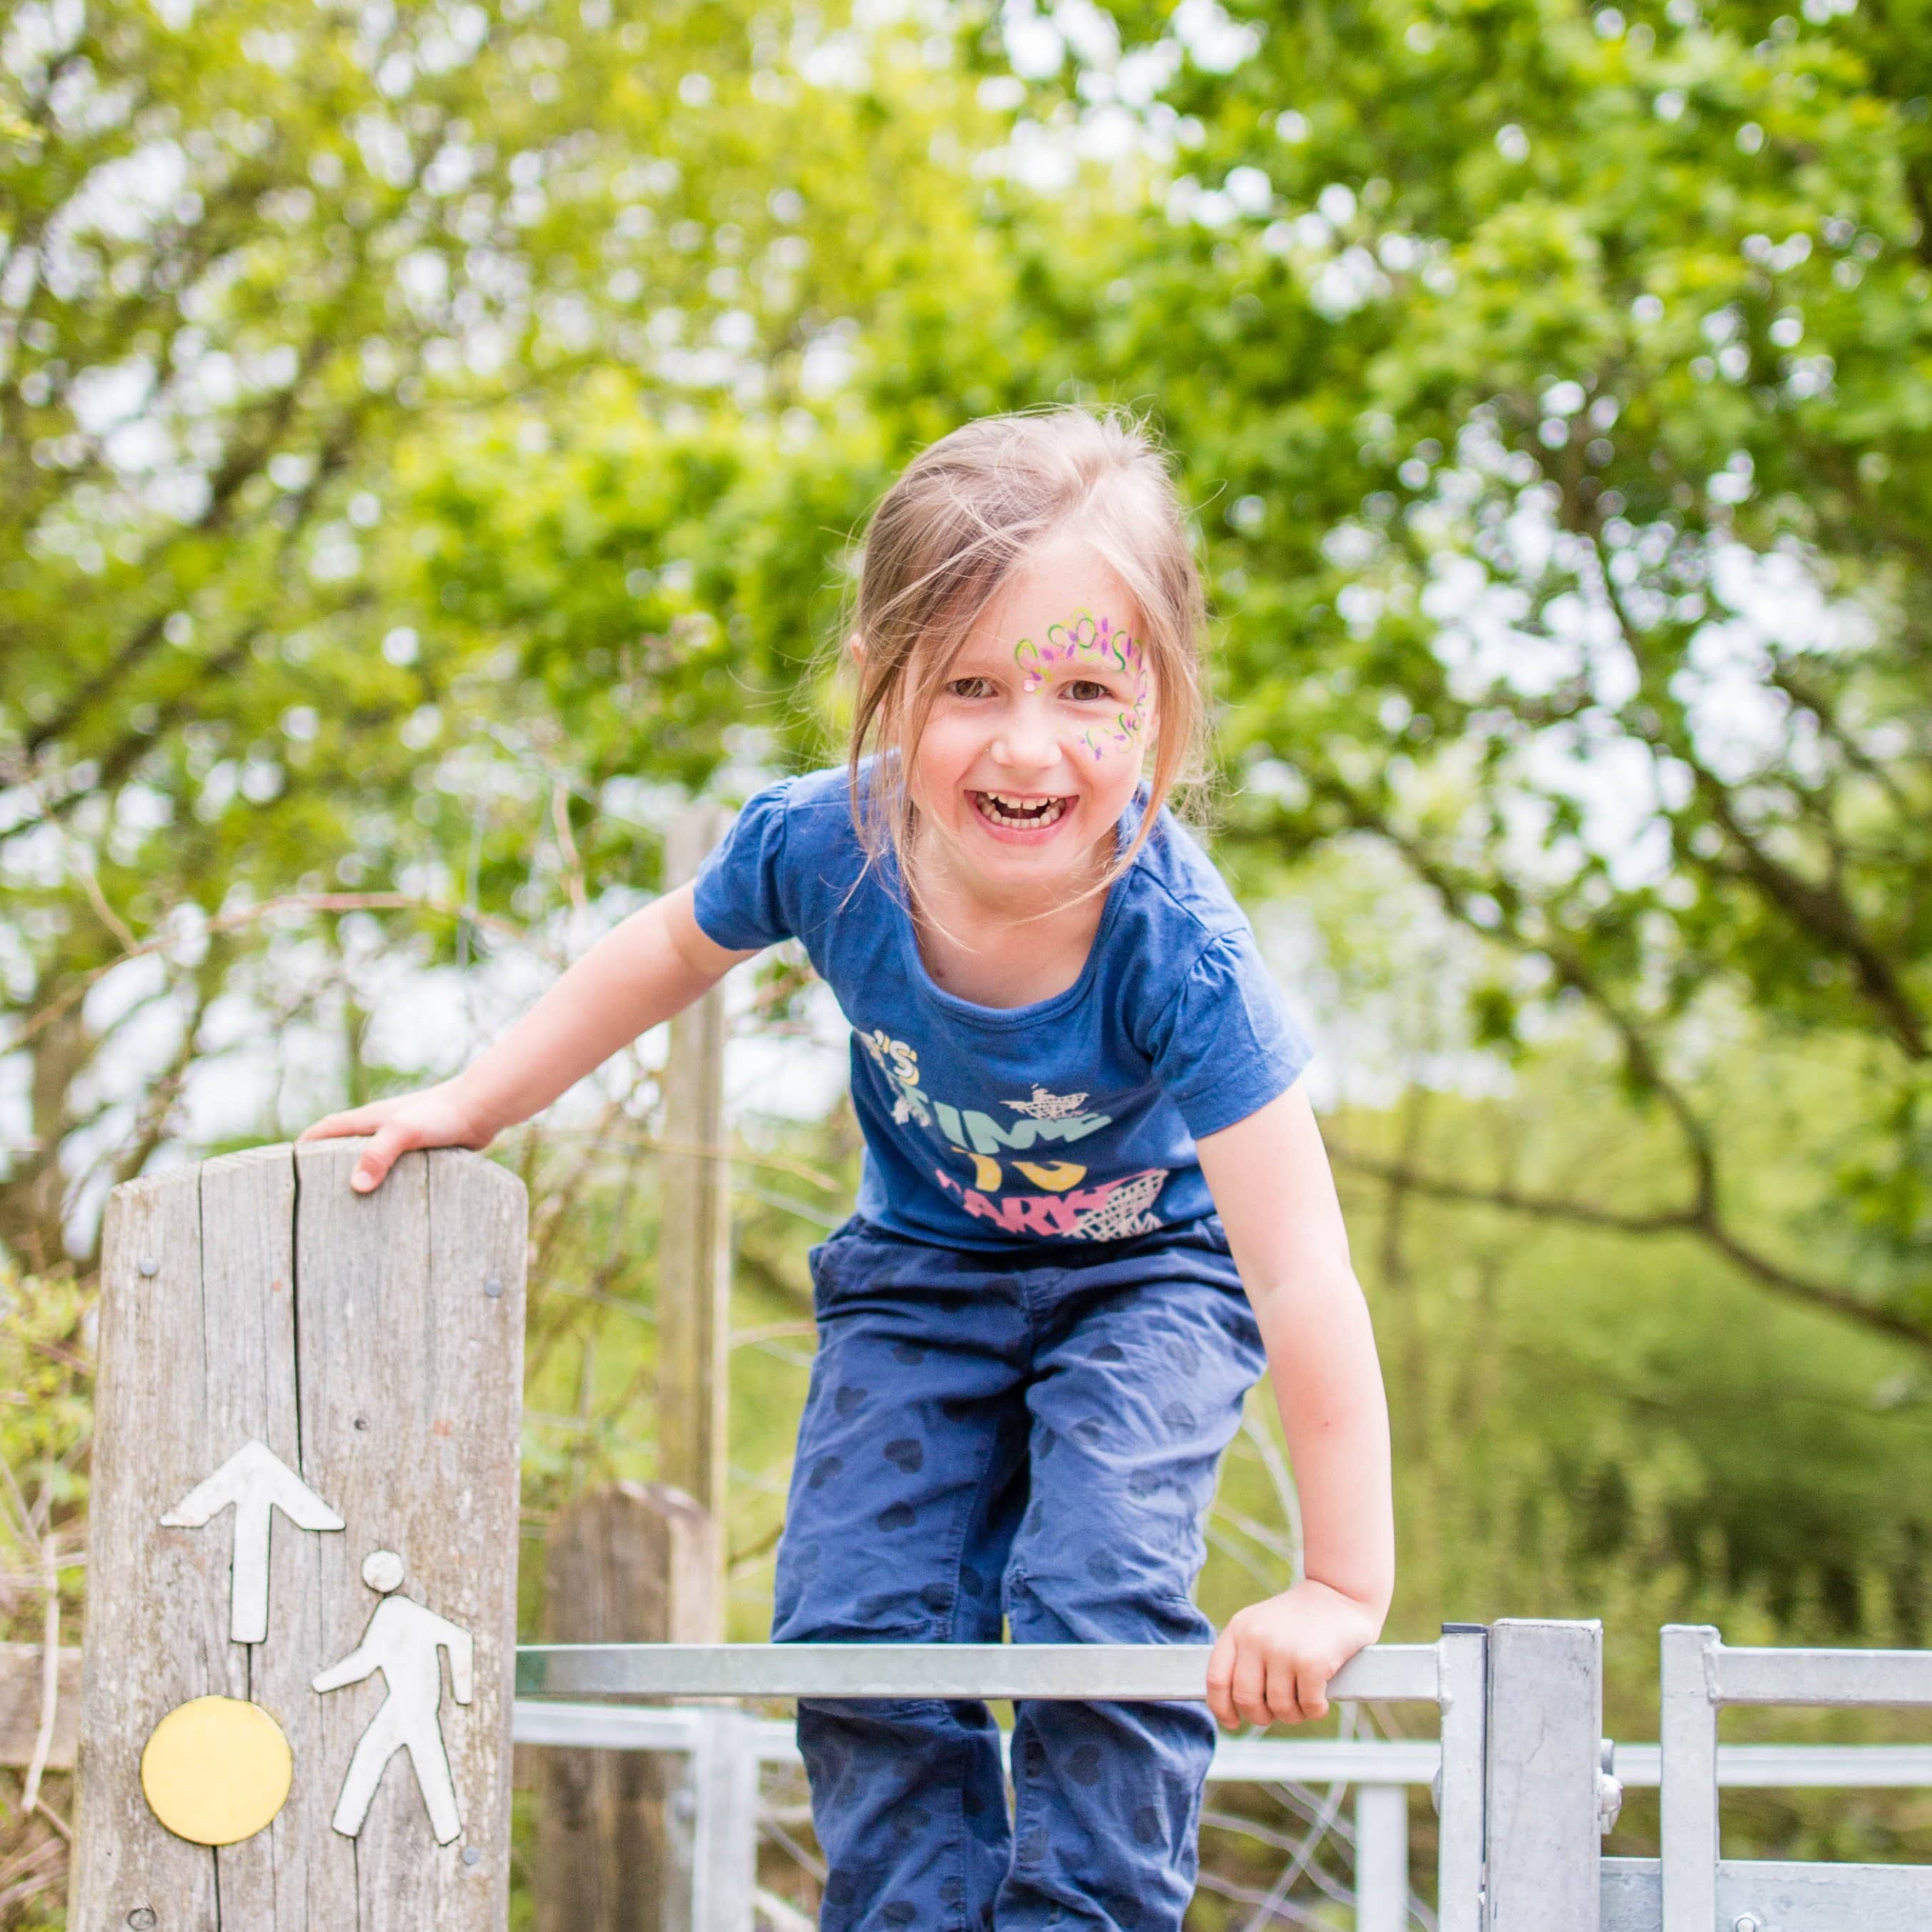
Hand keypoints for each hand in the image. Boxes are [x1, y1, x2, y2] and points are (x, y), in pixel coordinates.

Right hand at [297, 1080, 495, 1192]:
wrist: (483, 1107)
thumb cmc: (442, 1114)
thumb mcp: (404, 1132)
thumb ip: (379, 1154)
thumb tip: (356, 1186)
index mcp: (367, 1119)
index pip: (324, 1131)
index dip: (303, 1147)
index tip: (284, 1168)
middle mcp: (381, 1127)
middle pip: (343, 1146)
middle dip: (326, 1167)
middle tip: (313, 1199)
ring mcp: (402, 1139)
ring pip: (372, 1159)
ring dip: (359, 1176)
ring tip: (348, 1210)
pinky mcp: (423, 1151)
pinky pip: (397, 1169)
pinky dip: (387, 1183)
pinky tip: (390, 1206)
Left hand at [1205, 1579, 1383, 1728]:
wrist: (1340, 1592)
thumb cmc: (1299, 1620)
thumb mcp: (1260, 1627)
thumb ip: (1243, 1659)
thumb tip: (1231, 1710)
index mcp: (1238, 1629)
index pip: (1216, 1679)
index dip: (1222, 1709)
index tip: (1234, 1723)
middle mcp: (1256, 1638)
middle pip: (1246, 1700)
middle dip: (1262, 1716)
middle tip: (1279, 1710)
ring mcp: (1283, 1649)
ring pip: (1279, 1708)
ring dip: (1294, 1715)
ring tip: (1304, 1701)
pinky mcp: (1312, 1661)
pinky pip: (1308, 1707)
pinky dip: (1316, 1711)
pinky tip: (1321, 1700)